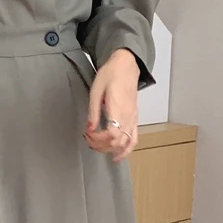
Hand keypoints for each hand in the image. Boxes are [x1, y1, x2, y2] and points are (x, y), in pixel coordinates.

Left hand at [84, 48, 139, 162]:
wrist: (126, 66)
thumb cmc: (110, 75)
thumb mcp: (96, 91)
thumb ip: (93, 112)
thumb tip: (89, 129)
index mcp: (118, 107)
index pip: (111, 133)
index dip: (98, 139)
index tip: (87, 134)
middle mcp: (128, 115)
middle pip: (117, 141)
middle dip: (100, 145)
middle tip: (89, 139)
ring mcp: (133, 118)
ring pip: (125, 143)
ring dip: (111, 149)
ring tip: (99, 149)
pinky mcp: (134, 119)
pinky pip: (134, 139)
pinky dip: (126, 150)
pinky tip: (117, 156)